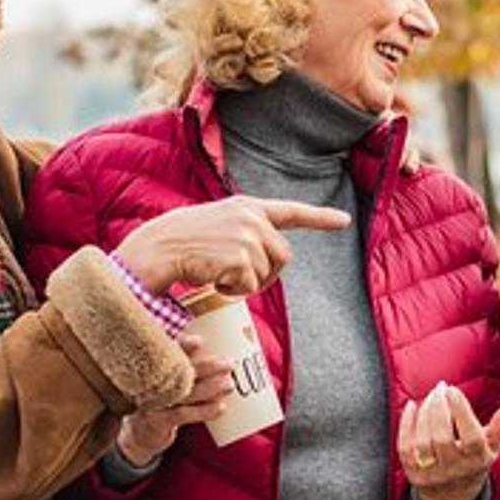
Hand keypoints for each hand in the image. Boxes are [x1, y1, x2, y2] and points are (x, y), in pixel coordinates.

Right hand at [113, 196, 350, 295]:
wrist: (156, 249)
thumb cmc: (182, 242)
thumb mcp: (218, 224)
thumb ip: (247, 232)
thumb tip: (276, 256)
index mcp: (247, 207)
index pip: (290, 211)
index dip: (319, 217)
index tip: (343, 220)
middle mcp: (251, 217)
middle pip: (284, 257)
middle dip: (266, 274)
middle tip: (236, 278)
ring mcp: (246, 236)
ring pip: (269, 275)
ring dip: (248, 284)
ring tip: (219, 275)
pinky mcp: (239, 256)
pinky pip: (251, 286)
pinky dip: (234, 292)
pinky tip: (212, 280)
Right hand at [115, 334, 233, 464]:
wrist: (139, 432)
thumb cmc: (162, 401)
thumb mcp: (169, 381)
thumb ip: (188, 366)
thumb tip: (220, 356)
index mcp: (155, 367)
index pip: (169, 351)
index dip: (184, 346)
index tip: (200, 341)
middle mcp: (151, 382)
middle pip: (179, 371)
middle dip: (206, 366)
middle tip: (229, 363)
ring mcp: (153, 401)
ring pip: (184, 392)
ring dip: (210, 388)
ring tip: (229, 384)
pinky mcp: (157, 421)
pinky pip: (183, 414)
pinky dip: (203, 410)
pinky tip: (220, 407)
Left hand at [399, 384, 499, 499]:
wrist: (452, 496)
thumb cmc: (475, 460)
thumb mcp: (493, 444)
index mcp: (477, 460)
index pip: (470, 436)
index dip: (460, 411)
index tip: (453, 390)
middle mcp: (454, 469)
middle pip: (442, 438)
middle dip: (439, 408)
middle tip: (440, 388)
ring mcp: (432, 473)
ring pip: (423, 441)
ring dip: (424, 414)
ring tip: (431, 396)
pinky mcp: (412, 474)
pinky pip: (405, 448)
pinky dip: (406, 425)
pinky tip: (411, 407)